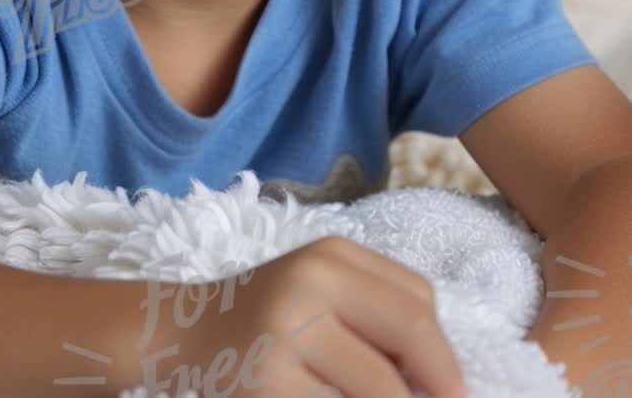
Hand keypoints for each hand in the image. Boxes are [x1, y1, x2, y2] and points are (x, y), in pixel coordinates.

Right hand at [178, 235, 467, 397]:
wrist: (187, 333)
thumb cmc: (273, 320)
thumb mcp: (324, 292)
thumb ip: (381, 316)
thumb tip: (452, 385)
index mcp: (331, 255)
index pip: (418, 304)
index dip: (446, 359)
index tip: (453, 395)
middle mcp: (310, 280)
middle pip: (410, 334)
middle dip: (437, 389)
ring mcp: (285, 331)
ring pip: (380, 388)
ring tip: (358, 395)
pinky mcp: (265, 383)